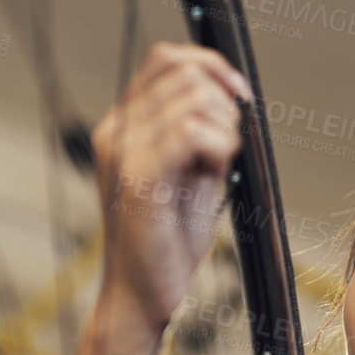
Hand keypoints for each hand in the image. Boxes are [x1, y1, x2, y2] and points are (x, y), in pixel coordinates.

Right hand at [91, 41, 251, 330]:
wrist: (142, 295)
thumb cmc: (167, 242)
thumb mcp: (187, 173)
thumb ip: (195, 133)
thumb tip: (229, 95)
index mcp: (123, 126)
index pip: (165, 59)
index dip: (211, 66)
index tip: (239, 97)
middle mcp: (116, 131)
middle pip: (182, 71)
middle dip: (222, 103)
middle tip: (228, 148)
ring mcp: (123, 151)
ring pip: (193, 97)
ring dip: (225, 129)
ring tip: (218, 169)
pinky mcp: (139, 177)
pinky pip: (192, 131)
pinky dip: (220, 147)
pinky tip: (216, 174)